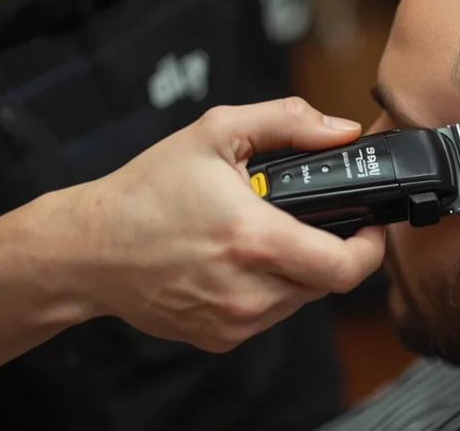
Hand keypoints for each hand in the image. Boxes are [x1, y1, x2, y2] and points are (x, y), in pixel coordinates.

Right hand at [67, 98, 384, 351]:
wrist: (88, 250)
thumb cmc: (147, 192)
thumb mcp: (216, 133)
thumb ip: (287, 122)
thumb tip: (342, 130)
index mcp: (254, 240)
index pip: (347, 267)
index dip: (371, 247)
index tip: (371, 226)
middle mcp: (249, 290)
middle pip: (328, 281)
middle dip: (333, 250)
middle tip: (316, 221)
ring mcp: (235, 321)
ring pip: (301, 299)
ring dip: (300, 270)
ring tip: (268, 236)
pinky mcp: (220, 338)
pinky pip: (270, 315)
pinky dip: (269, 289)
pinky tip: (242, 263)